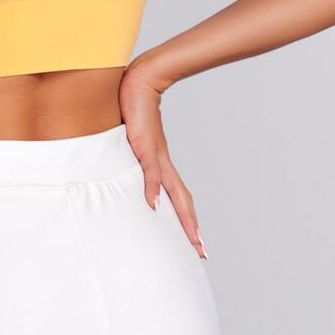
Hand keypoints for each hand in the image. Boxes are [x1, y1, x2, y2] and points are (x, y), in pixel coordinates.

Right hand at [118, 66, 209, 259]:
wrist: (139, 81)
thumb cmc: (134, 107)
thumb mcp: (133, 138)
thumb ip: (133, 155)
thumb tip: (132, 168)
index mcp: (161, 163)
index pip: (179, 197)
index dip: (188, 220)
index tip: (196, 243)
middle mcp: (163, 162)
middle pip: (183, 200)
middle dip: (192, 227)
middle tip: (202, 252)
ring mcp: (155, 154)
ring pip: (174, 191)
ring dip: (183, 216)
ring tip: (191, 239)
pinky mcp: (144, 144)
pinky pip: (150, 170)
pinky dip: (152, 188)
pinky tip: (153, 204)